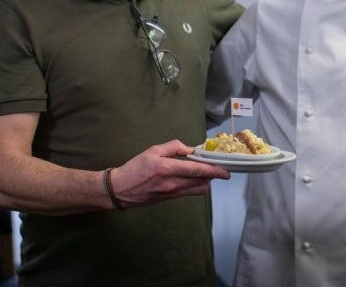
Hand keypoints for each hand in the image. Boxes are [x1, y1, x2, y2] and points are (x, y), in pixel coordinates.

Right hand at [110, 140, 229, 207]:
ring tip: (204, 171)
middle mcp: (171, 184)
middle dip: (212, 176)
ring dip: (205, 181)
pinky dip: (195, 185)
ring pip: (197, 190)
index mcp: (167, 169)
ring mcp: (171, 193)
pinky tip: (192, 177)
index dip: (214, 171)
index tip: (225, 171)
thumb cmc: (134, 168)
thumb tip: (190, 149)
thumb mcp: (152, 151)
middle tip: (215, 167)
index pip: (197, 171)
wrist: (119, 190)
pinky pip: (189, 192)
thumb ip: (174, 147)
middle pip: (202, 183)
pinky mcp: (170, 199)